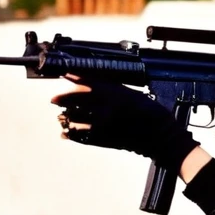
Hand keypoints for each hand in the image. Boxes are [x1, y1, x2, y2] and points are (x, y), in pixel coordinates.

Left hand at [52, 79, 198, 170]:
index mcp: (114, 94)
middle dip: (63, 99)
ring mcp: (103, 125)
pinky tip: (66, 132)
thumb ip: (111, 89)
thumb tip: (90, 84)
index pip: (87, 83)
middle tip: (54, 99)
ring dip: (66, 117)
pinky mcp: (103, 139)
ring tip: (62, 117)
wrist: (160, 136)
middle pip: (75, 101)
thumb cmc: (150, 113)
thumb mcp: (132, 94)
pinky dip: (71, 134)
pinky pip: (81, 136)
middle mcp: (105, 109)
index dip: (73, 78)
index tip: (63, 75)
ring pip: (74, 119)